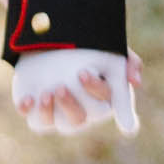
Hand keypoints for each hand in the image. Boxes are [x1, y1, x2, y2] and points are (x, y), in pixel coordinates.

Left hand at [12, 50, 140, 137]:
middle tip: (61, 87)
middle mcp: (84, 112)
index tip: (85, 76)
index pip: (111, 107)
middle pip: (80, 119)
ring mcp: (59, 113)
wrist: (55, 38)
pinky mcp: (37, 109)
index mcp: (105, 100)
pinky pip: (34, 119)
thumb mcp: (111, 47)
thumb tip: (135, 81)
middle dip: (71, 104)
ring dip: (50, 112)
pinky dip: (29, 111)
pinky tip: (28, 100)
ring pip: (57, 124)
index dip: (102, 98)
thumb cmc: (90, 47)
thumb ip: (128, 61)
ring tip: (47, 93)